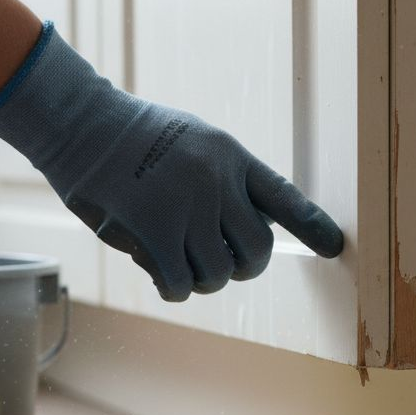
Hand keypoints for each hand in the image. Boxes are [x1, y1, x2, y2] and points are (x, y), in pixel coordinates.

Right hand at [0, 23, 342, 300]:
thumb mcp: (192, 140)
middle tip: (220, 268)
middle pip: (257, 250)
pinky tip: (163, 277)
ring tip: (180, 263)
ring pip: (219, 273)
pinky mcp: (156, 230)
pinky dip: (175, 289)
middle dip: (243, 268)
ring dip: (202, 280)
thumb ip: (221, 178)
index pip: (284, 197)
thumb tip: (237, 232)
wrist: (82, 125)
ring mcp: (189, 206)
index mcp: (232, 157)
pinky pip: (180, 282)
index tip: (333, 246)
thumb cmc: (132, 135)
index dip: (312, 226)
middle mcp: (219, 182)